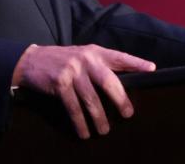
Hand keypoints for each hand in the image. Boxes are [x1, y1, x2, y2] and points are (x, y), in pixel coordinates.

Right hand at [12, 44, 155, 138]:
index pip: (119, 57)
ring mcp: (72, 70)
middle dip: (120, 100)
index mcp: (95, 51)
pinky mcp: (59, 83)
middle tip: (128, 114)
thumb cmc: (63, 61)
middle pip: (108, 81)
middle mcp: (86, 59)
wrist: (32, 60)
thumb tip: (120, 86)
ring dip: (99, 117)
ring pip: (91, 99)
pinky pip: (73, 107)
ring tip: (104, 130)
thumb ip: (100, 65)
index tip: (151, 69)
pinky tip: (84, 132)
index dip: (136, 63)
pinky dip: (80, 122)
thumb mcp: (83, 56)